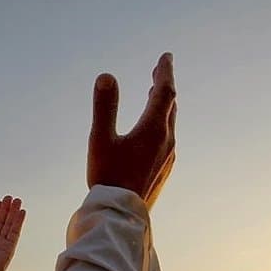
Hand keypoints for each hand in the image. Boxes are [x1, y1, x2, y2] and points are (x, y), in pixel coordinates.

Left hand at [0, 196, 25, 270]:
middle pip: (1, 223)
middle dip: (5, 210)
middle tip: (9, 198)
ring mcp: (1, 247)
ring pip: (8, 225)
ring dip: (13, 213)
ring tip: (17, 200)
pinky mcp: (8, 250)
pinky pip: (14, 233)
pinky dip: (18, 222)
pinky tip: (21, 212)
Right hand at [88, 52, 176, 209]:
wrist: (120, 214)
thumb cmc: (108, 176)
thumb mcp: (100, 138)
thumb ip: (104, 106)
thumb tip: (106, 76)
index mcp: (154, 129)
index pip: (164, 91)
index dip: (165, 71)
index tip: (166, 56)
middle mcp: (166, 141)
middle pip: (170, 105)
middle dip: (164, 85)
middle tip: (159, 70)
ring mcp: (168, 157)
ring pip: (169, 123)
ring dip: (163, 105)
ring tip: (153, 94)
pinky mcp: (164, 170)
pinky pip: (167, 139)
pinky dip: (161, 124)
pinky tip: (153, 132)